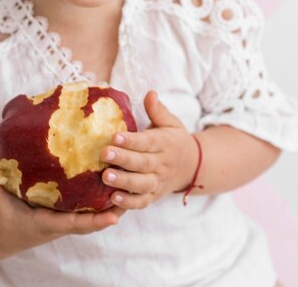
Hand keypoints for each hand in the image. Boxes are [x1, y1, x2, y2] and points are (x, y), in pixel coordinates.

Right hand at [0, 154, 124, 257]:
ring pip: (92, 219)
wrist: (3, 237)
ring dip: (110, 208)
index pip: (71, 224)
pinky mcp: (66, 217)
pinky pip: (87, 214)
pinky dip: (101, 206)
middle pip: (90, 224)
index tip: (112, 216)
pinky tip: (114, 190)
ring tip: (130, 190)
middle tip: (129, 199)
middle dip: (110, 214)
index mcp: (44, 223)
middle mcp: (58, 225)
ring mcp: (64, 223)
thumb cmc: (3, 219)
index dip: (92, 221)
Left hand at [100, 91, 198, 209]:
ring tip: (105, 177)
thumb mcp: (170, 122)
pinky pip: (142, 202)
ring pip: (142, 184)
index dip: (131, 140)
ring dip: (124, 182)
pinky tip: (113, 199)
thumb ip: (158, 110)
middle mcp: (161, 164)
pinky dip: (129, 203)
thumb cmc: (174, 139)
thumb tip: (150, 93)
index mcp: (164, 143)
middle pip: (142, 163)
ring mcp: (158, 182)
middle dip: (123, 159)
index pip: (147, 142)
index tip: (115, 136)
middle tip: (104, 154)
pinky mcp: (154, 196)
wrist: (193, 166)